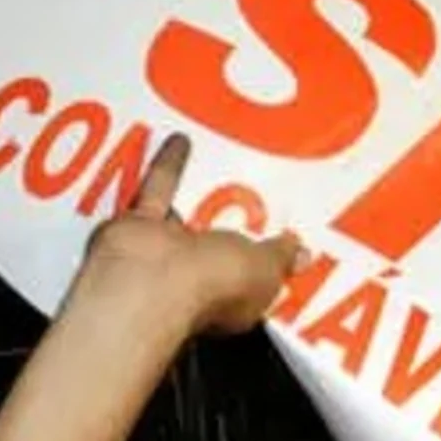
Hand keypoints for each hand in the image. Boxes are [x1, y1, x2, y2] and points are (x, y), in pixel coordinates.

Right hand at [80, 132, 303, 333]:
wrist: (150, 277)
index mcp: (232, 297)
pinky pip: (158, 188)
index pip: (255, 277)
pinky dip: (169, 165)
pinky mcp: (141, 227)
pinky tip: (180, 143)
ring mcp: (167, 254)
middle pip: (219, 246)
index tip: (287, 236)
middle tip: (254, 190)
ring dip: (200, 194)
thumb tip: (299, 254)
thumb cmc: (207, 287)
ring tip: (220, 163)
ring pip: (187, 217)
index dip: (271, 260)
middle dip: (233, 223)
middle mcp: (196, 279)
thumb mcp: (267, 269)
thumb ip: (281, 256)